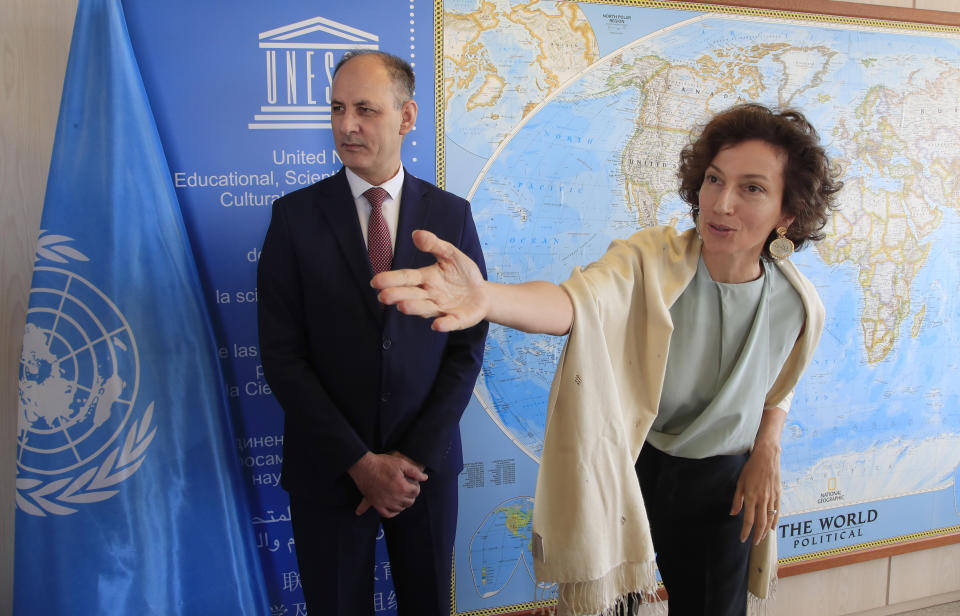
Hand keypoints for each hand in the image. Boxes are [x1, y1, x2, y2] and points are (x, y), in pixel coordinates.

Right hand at [348, 452, 428, 517]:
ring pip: (400, 509)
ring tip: (401, 496)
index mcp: (402, 487)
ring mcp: (385, 503)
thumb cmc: (383, 463)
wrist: (364, 466)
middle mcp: (395, 497)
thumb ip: (415, 472)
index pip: (416, 492)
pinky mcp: (376, 505)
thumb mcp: (401, 464)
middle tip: (407, 489)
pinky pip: (387, 514)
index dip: (416, 487)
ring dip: (403, 503)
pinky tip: (394, 507)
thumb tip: (425, 478)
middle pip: (409, 502)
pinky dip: (393, 512)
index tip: (412, 484)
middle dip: (410, 495)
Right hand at [372, 230, 488, 331]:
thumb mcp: (451, 254)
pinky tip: (436, 325)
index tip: (375, 281)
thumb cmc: (462, 273)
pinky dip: (443, 324)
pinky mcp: (457, 320)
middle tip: (383, 296)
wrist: (482, 292)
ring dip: (414, 308)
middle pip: (411, 295)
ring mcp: (442, 309)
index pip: (406, 278)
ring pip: (425, 308)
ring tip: (402, 306)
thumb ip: (435, 245)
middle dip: (397, 295)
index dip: (392, 279)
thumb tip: (416, 234)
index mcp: (426, 278)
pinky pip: (449, 322)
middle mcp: (429, 295)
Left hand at [730, 439, 780, 544]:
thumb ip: (737, 500)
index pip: (749, 519)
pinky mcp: (778, 495)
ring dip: (765, 531)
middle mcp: (762, 499)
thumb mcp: (740, 482)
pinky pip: (777, 511)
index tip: (743, 539)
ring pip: (769, 519)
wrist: (767, 457)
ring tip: (762, 539)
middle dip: (757, 535)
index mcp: (751, 496)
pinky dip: (775, 521)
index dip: (746, 531)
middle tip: (754, 544)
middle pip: (760, 522)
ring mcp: (772, 497)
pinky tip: (772, 528)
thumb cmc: (751, 468)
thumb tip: (733, 514)